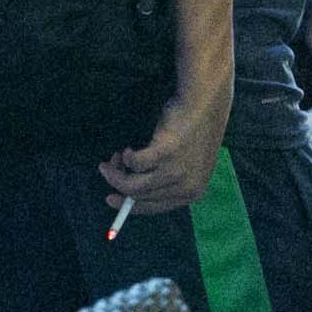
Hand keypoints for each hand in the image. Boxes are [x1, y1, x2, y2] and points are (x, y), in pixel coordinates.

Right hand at [101, 85, 229, 217]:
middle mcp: (186, 187)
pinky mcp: (167, 153)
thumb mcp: (186, 163)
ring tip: (112, 159)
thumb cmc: (193, 130)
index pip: (154, 208)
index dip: (129, 205)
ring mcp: (177, 171)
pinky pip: (134, 163)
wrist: (205, 103)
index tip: (111, 198)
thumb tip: (129, 189)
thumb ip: (166, 179)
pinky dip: (126, 156)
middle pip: (139, 197)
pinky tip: (129, 148)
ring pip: (133, 185)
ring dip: (115, 172)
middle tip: (106, 168)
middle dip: (117, 183)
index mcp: (193, 193)